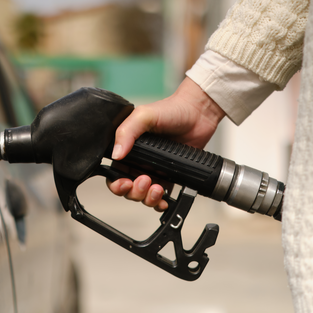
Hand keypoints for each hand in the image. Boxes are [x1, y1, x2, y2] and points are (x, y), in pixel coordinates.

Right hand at [106, 77, 225, 210]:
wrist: (198, 114)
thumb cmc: (171, 109)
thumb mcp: (143, 115)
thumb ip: (126, 132)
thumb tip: (116, 153)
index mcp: (127, 148)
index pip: (114, 173)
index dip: (116, 183)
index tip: (125, 182)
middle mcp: (138, 161)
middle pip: (127, 189)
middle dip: (134, 191)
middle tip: (145, 181)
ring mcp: (153, 170)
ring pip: (143, 196)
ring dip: (148, 198)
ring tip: (157, 188)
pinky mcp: (169, 177)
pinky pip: (160, 197)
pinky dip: (160, 203)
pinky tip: (164, 199)